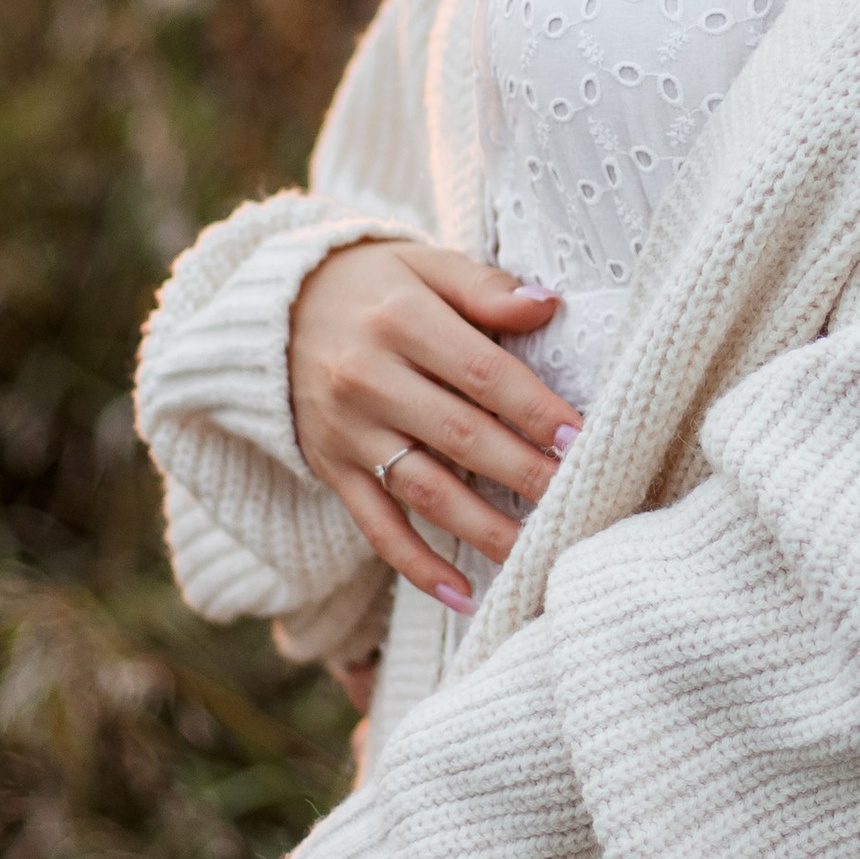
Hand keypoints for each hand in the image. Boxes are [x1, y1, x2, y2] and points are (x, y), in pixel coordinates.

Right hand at [290, 239, 578, 607]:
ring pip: (426, 490)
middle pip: (461, 437)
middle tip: (580, 499)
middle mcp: (369, 378)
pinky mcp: (333, 468)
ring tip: (538, 553)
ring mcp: (348, 430)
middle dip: (526, 473)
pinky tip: (463, 594)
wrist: (275, 308)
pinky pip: (377, 526)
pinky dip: (417, 565)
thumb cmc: (374, 285)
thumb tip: (548, 305)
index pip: (483, 373)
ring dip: (485, 529)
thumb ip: (485, 288)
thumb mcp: (425, 264)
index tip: (584, 438)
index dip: (536, 410)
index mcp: (402, 320)